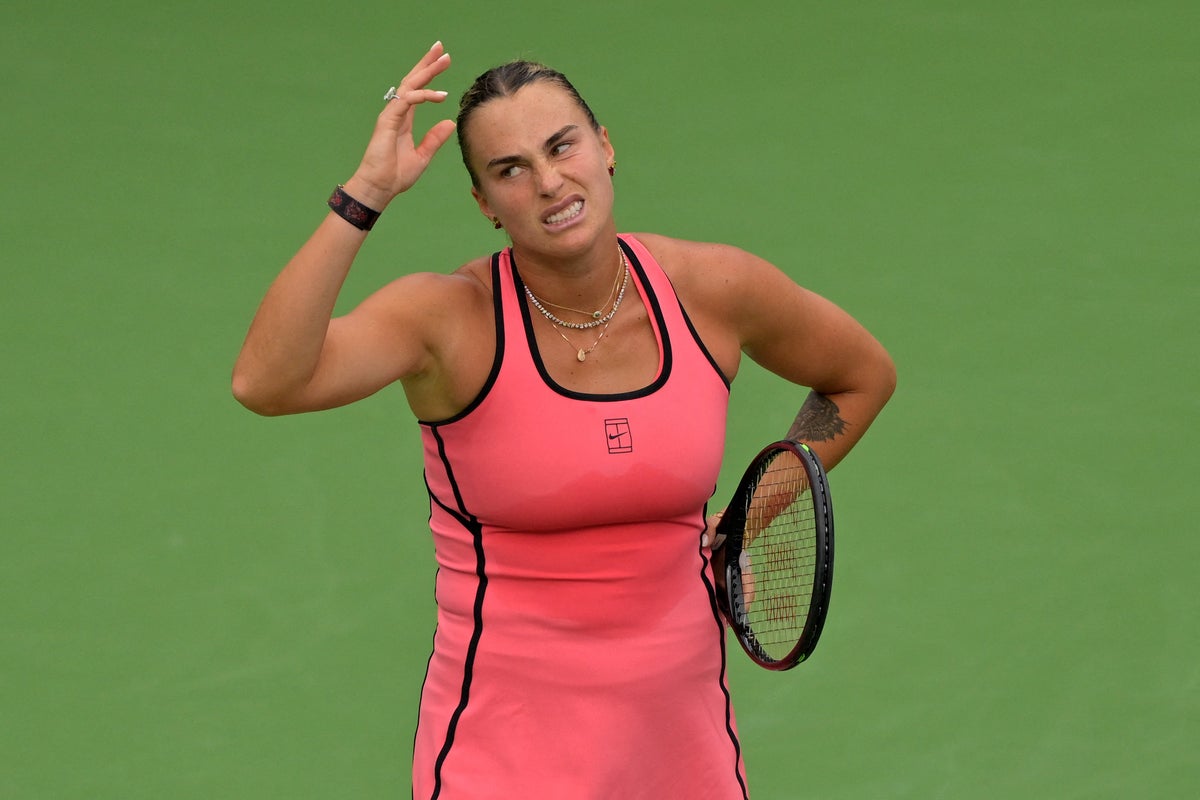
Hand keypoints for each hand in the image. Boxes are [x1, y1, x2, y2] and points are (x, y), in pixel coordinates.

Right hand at [344, 42, 456, 209]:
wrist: (380, 188)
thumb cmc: (396, 175)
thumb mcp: (423, 156)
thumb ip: (435, 139)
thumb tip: (450, 123)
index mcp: (405, 119)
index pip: (418, 90)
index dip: (429, 74)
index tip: (442, 60)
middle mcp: (397, 113)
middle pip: (413, 81)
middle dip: (427, 63)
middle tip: (441, 48)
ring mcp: (391, 115)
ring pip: (410, 86)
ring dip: (427, 72)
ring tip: (442, 61)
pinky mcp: (387, 121)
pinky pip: (405, 102)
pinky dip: (421, 96)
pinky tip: (436, 94)